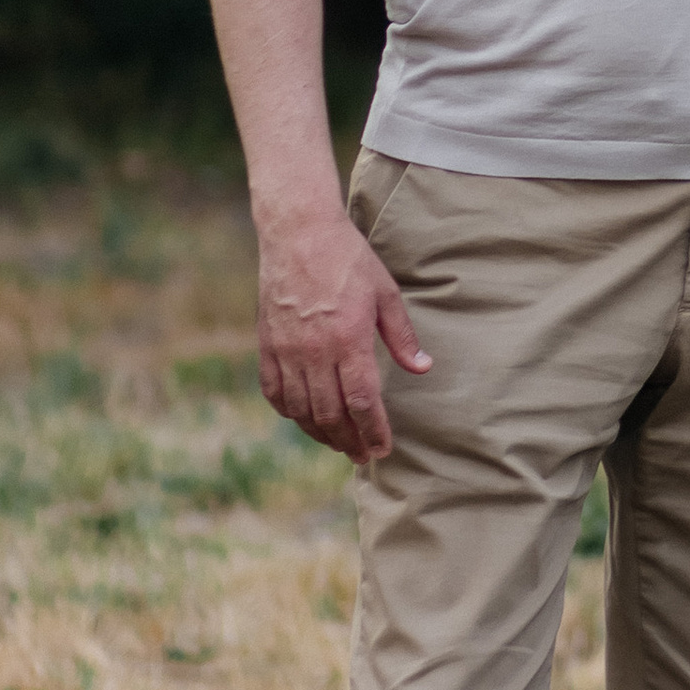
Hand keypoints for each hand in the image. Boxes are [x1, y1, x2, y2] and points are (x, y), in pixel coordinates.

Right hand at [255, 207, 430, 462]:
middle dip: (349, 441)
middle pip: (330, 414)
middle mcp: (314, 352)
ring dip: (321, 434)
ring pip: (301, 409)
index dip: (372, 431)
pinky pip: (274, 391)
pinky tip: (303, 419)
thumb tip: (422, 368)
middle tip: (362, 456)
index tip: (382, 448)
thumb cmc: (348, 259)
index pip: (361, 402)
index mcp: (348, 340)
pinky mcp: (267, 344)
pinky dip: (289, 411)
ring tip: (338, 444)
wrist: (299, 233)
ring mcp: (287, 350)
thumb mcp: (386, 292)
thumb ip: (402, 336)